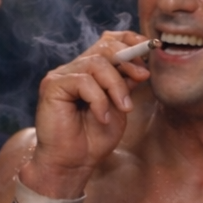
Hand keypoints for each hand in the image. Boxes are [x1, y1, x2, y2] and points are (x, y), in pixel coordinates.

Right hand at [27, 31, 148, 195]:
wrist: (73, 163)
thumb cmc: (93, 139)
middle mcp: (75, 68)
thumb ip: (126, 85)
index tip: (149, 48)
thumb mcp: (119, 107)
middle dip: (128, 60)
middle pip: (104, 47)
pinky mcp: (52, 85)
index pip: (108, 42)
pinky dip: (99, 100)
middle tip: (143, 77)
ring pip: (97, 64)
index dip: (128, 40)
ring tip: (123, 108)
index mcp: (90, 71)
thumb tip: (142, 65)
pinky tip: (102, 117)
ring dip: (116, 86)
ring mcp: (62, 75)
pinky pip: (83, 81)